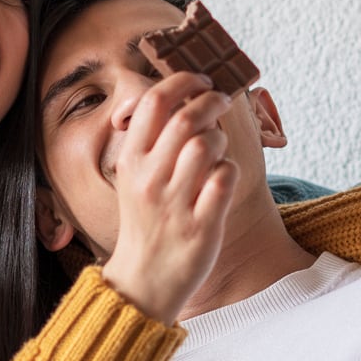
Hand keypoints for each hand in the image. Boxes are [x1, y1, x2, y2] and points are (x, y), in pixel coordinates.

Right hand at [97, 73, 241, 321]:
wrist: (144, 280)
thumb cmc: (146, 222)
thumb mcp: (134, 179)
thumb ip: (152, 142)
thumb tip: (183, 97)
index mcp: (131, 162)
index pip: (154, 102)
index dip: (182, 80)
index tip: (201, 79)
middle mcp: (150, 180)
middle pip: (186, 118)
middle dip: (211, 101)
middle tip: (221, 101)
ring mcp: (175, 204)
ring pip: (206, 145)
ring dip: (220, 139)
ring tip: (217, 150)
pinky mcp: (201, 226)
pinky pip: (225, 179)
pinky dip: (229, 171)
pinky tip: (222, 179)